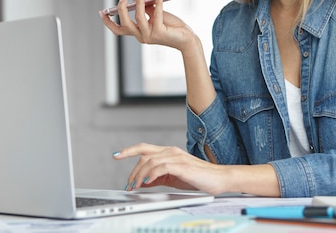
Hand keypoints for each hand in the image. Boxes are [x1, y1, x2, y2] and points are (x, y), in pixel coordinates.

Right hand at [100, 0, 195, 50]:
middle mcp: (141, 37)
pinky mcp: (160, 33)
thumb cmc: (172, 27)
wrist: (187, 39)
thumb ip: (145, 8)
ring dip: (139, 1)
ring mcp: (150, 36)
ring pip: (138, 17)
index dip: (108, 22)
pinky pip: (155, 14)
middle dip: (121, 9)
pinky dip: (156, 2)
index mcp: (138, 33)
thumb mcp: (156, 15)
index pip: (119, 30)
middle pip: (124, 24)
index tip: (102, 12)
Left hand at [112, 143, 229, 195]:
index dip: (129, 150)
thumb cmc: (198, 177)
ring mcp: (176, 157)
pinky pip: (161, 167)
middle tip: (128, 184)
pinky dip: (151, 175)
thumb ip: (158, 178)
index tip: (116, 155)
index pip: (144, 148)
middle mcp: (171, 151)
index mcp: (168, 152)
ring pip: (150, 161)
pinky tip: (147, 182)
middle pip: (144, 155)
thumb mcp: (173, 178)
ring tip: (135, 186)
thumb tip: (142, 182)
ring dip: (139, 175)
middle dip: (132, 170)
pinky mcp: (181, 165)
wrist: (219, 178)